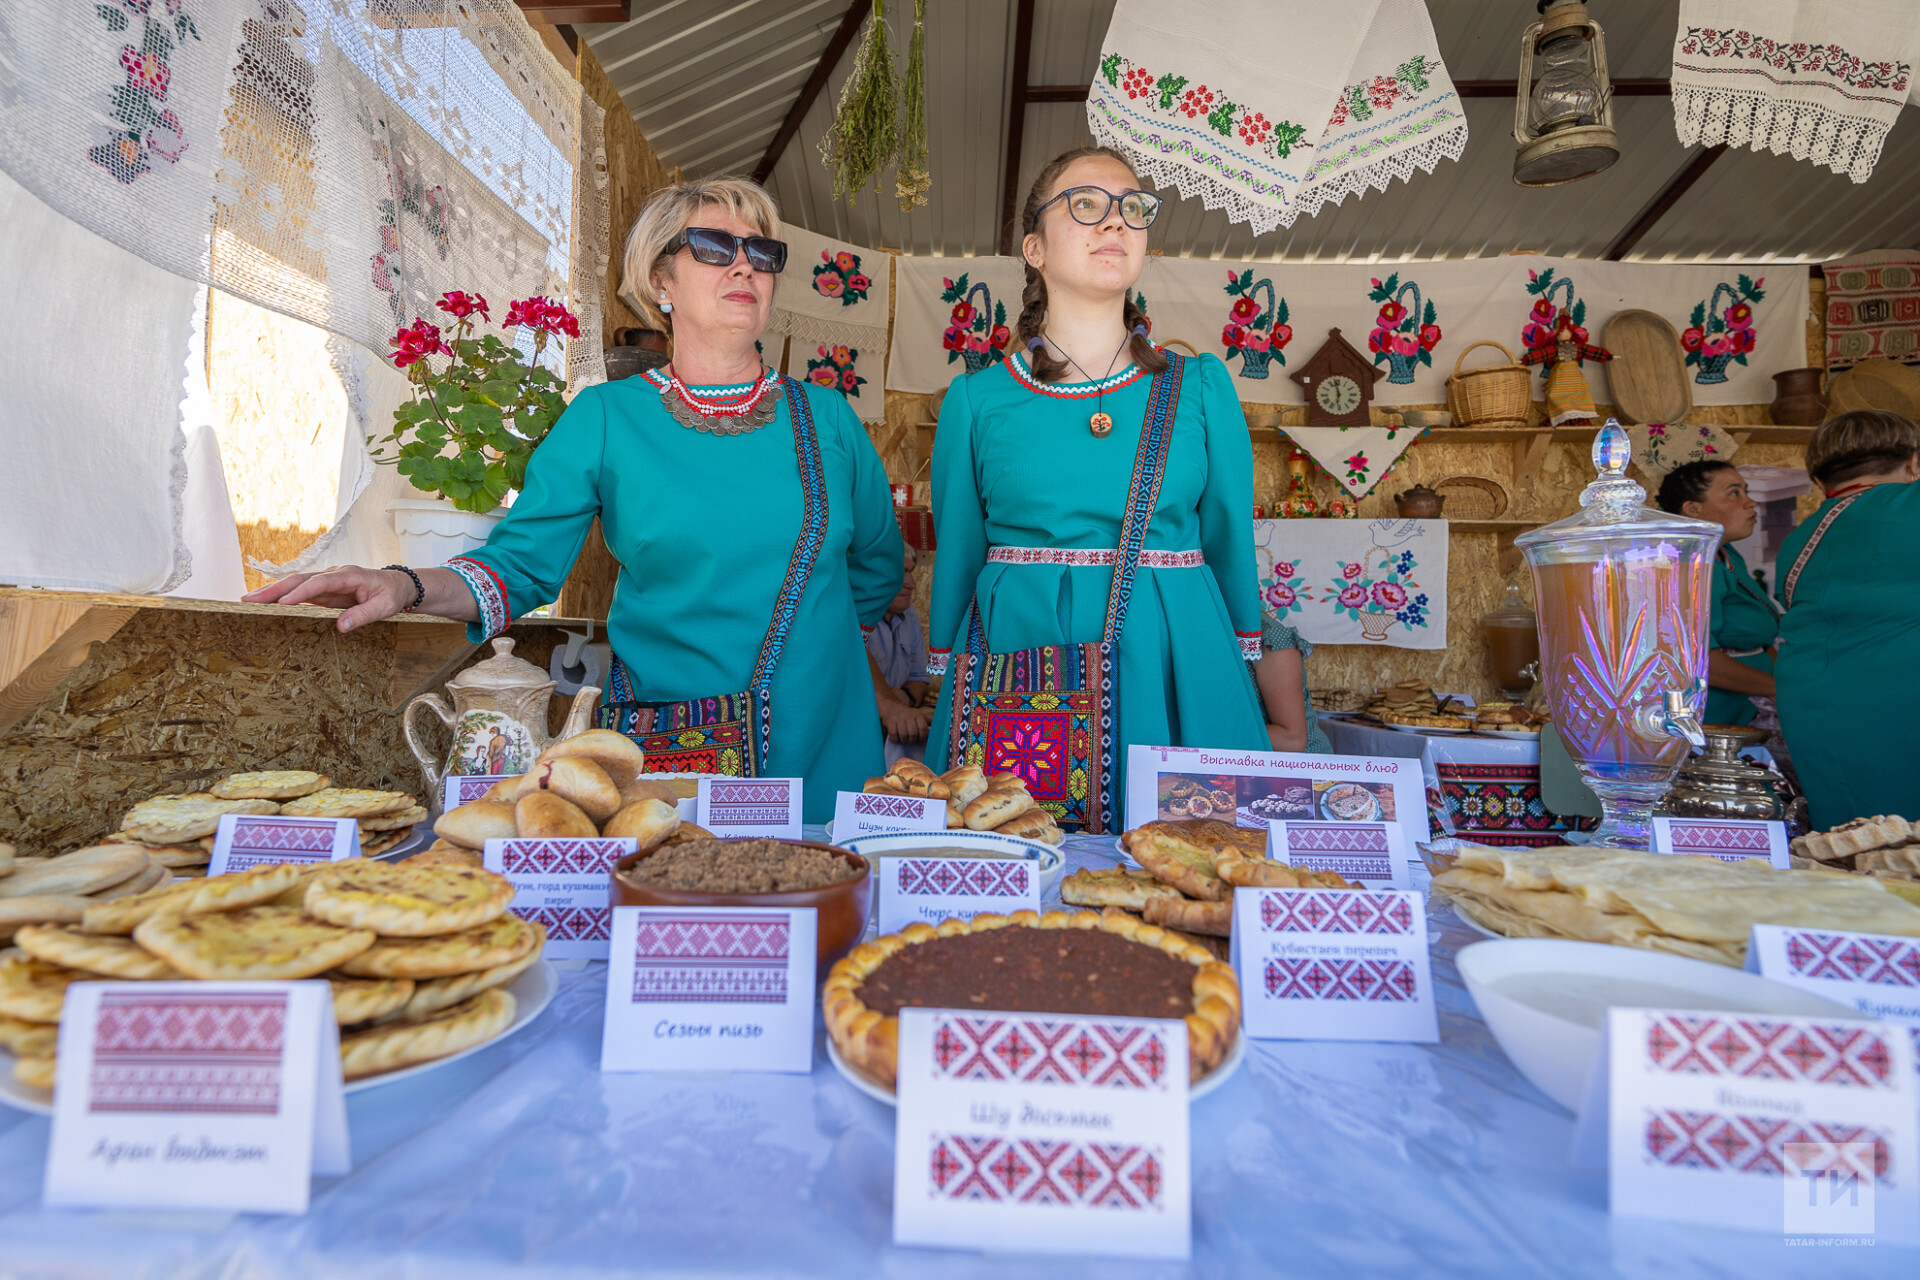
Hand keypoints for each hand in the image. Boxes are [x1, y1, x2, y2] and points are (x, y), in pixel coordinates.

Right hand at [243, 565, 414, 632]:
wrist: (397, 585)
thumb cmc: (391, 594)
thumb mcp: (385, 606)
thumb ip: (364, 615)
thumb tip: (342, 626)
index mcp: (349, 575)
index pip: (320, 583)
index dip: (301, 593)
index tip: (283, 603)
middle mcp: (333, 575)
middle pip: (299, 580)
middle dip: (274, 589)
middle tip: (249, 599)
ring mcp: (326, 582)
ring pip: (295, 584)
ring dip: (271, 592)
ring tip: (246, 601)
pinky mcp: (323, 591)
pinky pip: (299, 592)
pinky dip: (280, 597)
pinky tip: (264, 604)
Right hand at [879, 700, 931, 743]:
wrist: (892, 708)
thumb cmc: (908, 715)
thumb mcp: (919, 715)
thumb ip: (929, 721)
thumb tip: (941, 726)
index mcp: (918, 714)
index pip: (923, 728)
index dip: (922, 736)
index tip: (920, 740)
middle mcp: (909, 715)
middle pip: (913, 733)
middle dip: (913, 740)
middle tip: (912, 741)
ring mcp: (898, 718)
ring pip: (903, 735)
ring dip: (904, 741)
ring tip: (905, 740)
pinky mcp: (890, 722)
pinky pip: (893, 734)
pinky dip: (895, 740)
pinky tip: (897, 739)